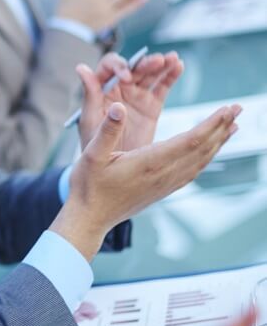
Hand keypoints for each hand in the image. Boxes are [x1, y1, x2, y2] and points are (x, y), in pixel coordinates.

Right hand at [50, 101, 239, 260]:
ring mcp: (164, 184)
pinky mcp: (162, 190)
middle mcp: (162, 174)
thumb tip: (118, 106)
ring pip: (200, 161)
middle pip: (202, 149)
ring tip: (232, 126)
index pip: (190, 140)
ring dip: (218, 141)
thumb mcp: (90, 155)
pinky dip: (206, 157)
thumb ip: (106, 131)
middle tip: (238, 108)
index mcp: (148, 163)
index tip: (228, 109)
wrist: (89, 218)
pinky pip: (192, 171)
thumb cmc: (88, 187)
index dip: (212, 123)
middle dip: (222, 127)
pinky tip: (209, 151)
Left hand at [77, 51, 183, 150]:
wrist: (109, 168)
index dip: (119, 67)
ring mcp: (136, 96)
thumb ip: (90, 94)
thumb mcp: (90, 119)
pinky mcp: (151, 106)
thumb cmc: (92, 143)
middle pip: (133, 67)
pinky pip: (161, 88)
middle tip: (158, 61)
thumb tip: (81, 68)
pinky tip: (178, 66)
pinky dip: (170, 76)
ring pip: (149, 74)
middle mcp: (119, 88)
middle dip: (145, 63)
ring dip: (161, 64)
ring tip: (172, 59)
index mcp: (101, 89)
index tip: (127, 78)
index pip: (109, 67)